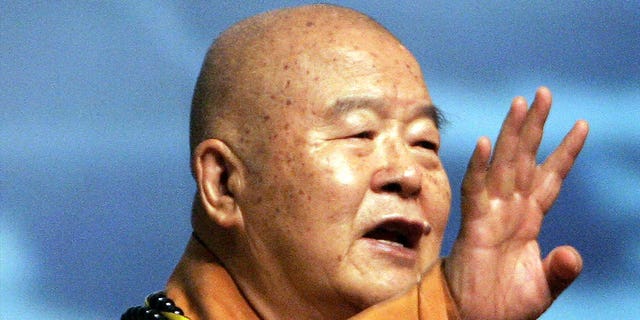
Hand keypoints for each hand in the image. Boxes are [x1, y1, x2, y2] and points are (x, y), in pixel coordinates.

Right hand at [444, 87, 588, 319]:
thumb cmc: (506, 303)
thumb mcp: (544, 286)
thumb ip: (560, 269)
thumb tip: (573, 254)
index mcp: (530, 219)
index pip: (551, 178)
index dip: (565, 152)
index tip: (582, 124)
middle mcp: (511, 210)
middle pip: (526, 159)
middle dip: (536, 126)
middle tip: (544, 93)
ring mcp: (492, 215)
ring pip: (503, 165)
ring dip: (512, 135)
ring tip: (520, 103)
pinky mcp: (474, 226)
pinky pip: (476, 191)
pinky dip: (480, 167)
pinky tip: (487, 144)